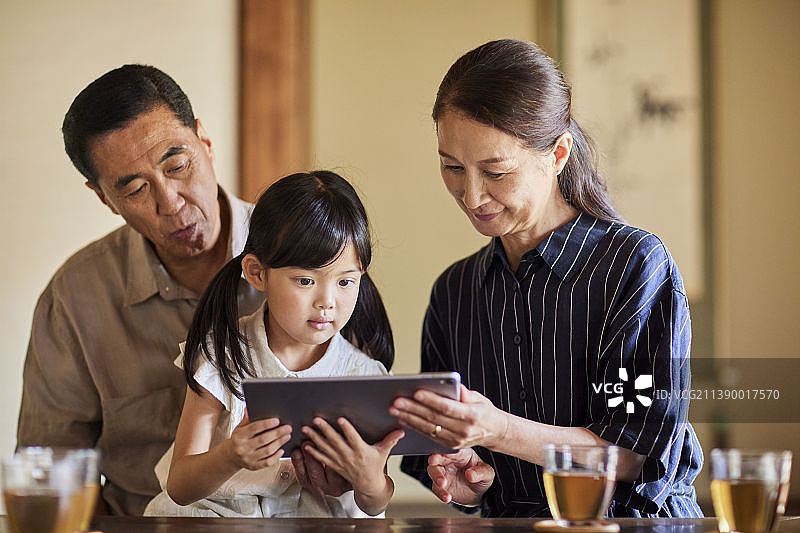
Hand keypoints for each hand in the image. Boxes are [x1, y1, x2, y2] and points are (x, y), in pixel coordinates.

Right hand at [225, 410, 291, 469]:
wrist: (230, 456)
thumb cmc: (238, 440)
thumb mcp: (240, 428)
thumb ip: (247, 419)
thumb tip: (250, 407)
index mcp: (239, 436)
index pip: (254, 428)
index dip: (266, 424)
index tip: (277, 420)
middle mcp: (243, 448)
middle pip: (263, 439)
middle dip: (278, 433)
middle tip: (288, 428)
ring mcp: (248, 458)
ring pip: (267, 451)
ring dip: (279, 443)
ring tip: (287, 436)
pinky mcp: (254, 466)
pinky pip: (268, 462)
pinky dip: (276, 456)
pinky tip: (281, 449)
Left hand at [300, 417, 403, 496]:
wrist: (368, 484)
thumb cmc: (375, 466)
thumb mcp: (383, 452)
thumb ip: (390, 440)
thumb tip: (400, 431)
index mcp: (361, 450)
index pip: (353, 438)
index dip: (346, 429)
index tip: (340, 419)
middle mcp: (349, 456)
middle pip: (335, 441)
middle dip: (325, 430)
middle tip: (317, 420)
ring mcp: (340, 461)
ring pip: (325, 448)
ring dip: (314, 438)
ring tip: (306, 429)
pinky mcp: (334, 465)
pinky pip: (322, 458)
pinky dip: (313, 452)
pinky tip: (305, 445)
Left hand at [389, 385, 508, 449]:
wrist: (495, 433)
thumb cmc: (485, 412)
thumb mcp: (479, 398)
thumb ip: (464, 393)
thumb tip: (452, 385)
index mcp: (471, 415)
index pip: (447, 407)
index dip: (431, 400)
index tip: (416, 392)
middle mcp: (463, 430)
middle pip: (433, 418)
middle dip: (412, 409)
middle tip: (396, 401)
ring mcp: (455, 440)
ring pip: (428, 429)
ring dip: (409, 419)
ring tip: (395, 410)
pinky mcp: (449, 446)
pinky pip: (429, 436)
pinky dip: (414, 427)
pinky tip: (403, 419)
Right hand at [427, 448, 493, 505]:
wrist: (478, 493)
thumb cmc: (482, 477)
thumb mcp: (487, 474)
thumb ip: (481, 472)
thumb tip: (470, 474)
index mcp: (461, 453)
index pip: (451, 450)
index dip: (444, 452)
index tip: (437, 457)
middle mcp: (449, 460)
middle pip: (437, 459)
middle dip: (436, 464)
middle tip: (440, 474)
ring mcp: (444, 472)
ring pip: (433, 471)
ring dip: (436, 478)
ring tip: (443, 486)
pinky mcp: (440, 485)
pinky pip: (436, 488)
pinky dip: (440, 493)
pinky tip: (447, 497)